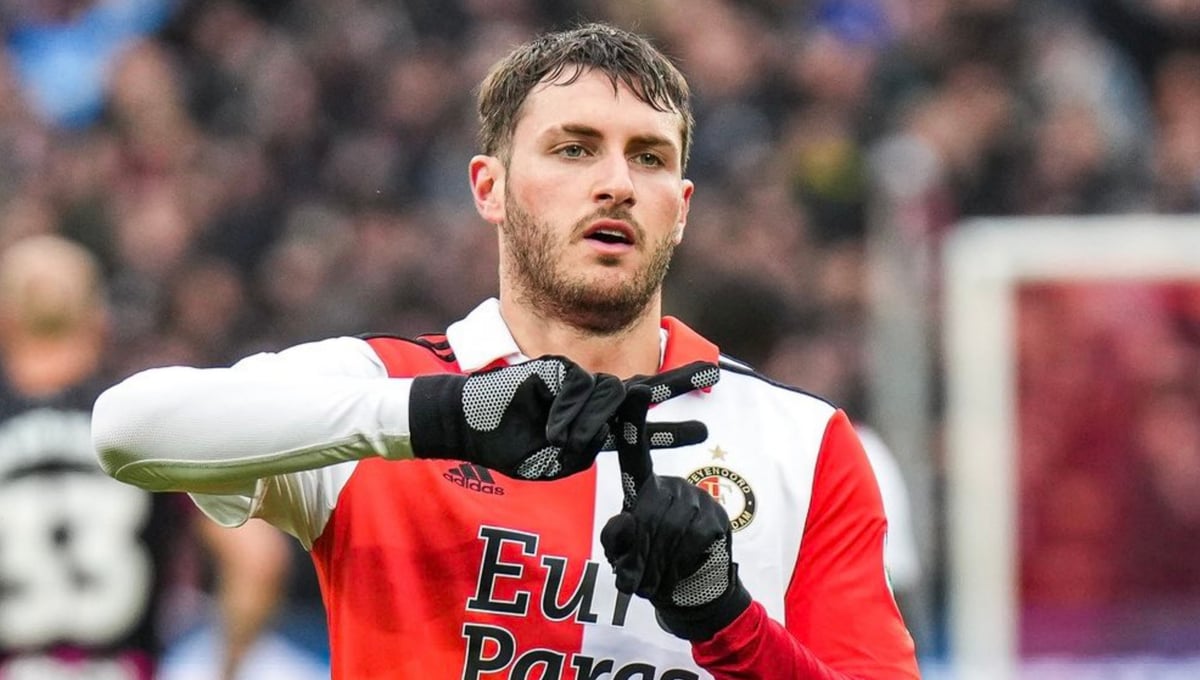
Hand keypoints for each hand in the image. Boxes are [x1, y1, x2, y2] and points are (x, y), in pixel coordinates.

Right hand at [408, 356, 715, 479]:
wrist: (468, 423)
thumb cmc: (506, 447)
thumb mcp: (552, 461)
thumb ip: (584, 447)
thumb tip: (604, 428)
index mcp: (589, 430)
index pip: (636, 428)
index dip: (668, 428)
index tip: (702, 427)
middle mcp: (587, 404)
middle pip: (636, 394)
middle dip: (675, 384)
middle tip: (711, 373)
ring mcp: (573, 383)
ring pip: (606, 395)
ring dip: (587, 422)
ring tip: (558, 437)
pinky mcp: (557, 368)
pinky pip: (579, 386)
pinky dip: (568, 409)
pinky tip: (550, 422)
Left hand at [600, 380, 750, 640]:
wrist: (688, 592)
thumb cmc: (646, 568)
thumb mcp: (621, 556)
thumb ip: (617, 540)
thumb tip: (625, 519)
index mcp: (641, 488)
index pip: (633, 450)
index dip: (633, 420)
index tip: (636, 388)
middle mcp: (669, 485)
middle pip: (650, 508)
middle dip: (643, 548)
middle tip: (643, 573)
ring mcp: (695, 499)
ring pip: (673, 525)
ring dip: (661, 559)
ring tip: (660, 573)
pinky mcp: (716, 517)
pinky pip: (695, 538)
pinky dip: (683, 562)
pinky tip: (683, 568)